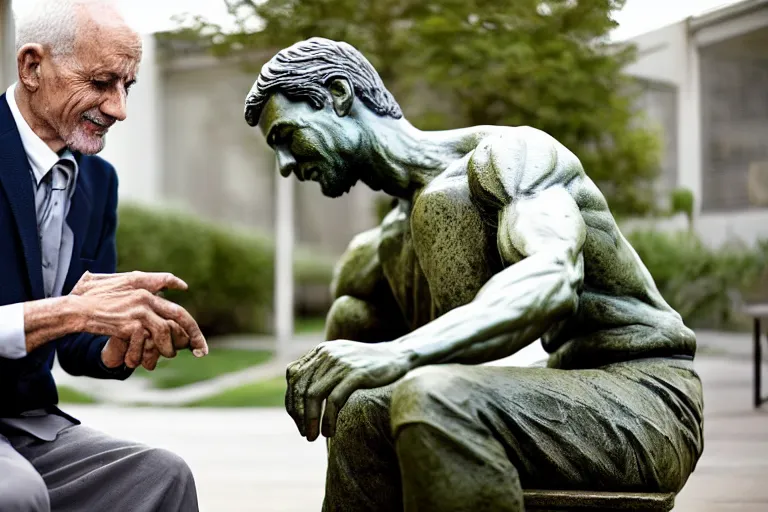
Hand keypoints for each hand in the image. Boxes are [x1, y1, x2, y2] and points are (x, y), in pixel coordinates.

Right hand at [71, 271, 207, 362]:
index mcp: (138, 281)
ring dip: (169, 348)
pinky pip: (149, 342)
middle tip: (202, 349)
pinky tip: (140, 361)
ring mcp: (141, 310)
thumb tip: (155, 281)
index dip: (176, 285)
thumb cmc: (86, 297)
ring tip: (168, 355)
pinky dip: (146, 354)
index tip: (185, 290)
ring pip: (167, 332)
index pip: (165, 280)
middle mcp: (145, 295)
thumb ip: (128, 280)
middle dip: (194, 333)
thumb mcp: (106, 280)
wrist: (74, 310)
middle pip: (179, 314)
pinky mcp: (133, 325)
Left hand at [285, 340, 411, 441]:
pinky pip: (334, 400)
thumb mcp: (341, 359)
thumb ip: (322, 370)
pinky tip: (329, 432)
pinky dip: (327, 419)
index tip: (297, 419)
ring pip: (313, 395)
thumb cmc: (370, 364)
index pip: (293, 375)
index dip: (291, 400)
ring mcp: (341, 363)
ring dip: (310, 420)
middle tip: (304, 433)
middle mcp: (327, 354)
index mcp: (321, 351)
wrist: (399, 355)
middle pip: (301, 387)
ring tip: (313, 436)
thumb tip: (302, 395)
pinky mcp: (356, 374)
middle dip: (298, 414)